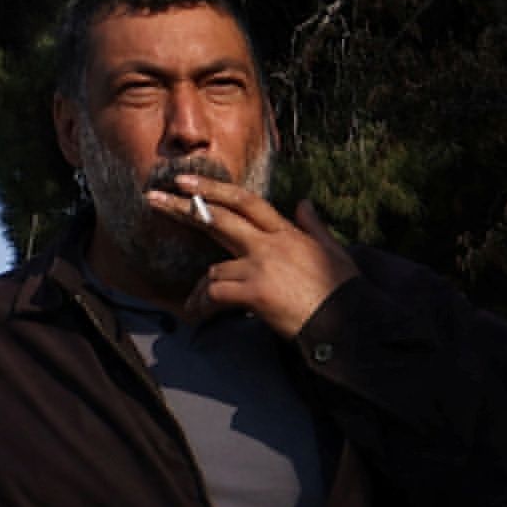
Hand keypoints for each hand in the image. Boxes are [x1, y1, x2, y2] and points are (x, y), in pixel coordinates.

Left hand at [152, 170, 354, 338]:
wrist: (354, 326)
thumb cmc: (344, 293)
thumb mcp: (335, 253)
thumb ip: (315, 227)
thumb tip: (304, 202)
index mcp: (287, 233)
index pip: (246, 201)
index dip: (214, 188)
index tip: (184, 180)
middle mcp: (271, 244)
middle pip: (219, 217)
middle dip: (183, 207)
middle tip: (152, 198)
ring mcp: (261, 266)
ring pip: (214, 269)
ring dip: (199, 289)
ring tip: (192, 305)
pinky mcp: (256, 292)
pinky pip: (215, 294)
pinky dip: (202, 305)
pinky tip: (198, 316)